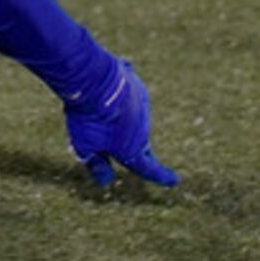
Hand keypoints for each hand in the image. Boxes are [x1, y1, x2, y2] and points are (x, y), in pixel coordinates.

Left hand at [65, 57, 177, 186]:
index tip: (174, 181)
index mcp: (132, 150)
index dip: (161, 177)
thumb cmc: (89, 117)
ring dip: (125, 122)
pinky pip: (131, 98)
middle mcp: (143, 131)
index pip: (149, 169)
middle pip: (142, 145)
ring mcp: (143, 109)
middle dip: (140, 151)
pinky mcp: (138, 90)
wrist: (96, 80)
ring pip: (136, 120)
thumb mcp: (85, 146)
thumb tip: (106, 180)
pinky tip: (108, 93)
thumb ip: (95, 164)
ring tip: (104, 116)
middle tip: (139, 155)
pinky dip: (122, 100)